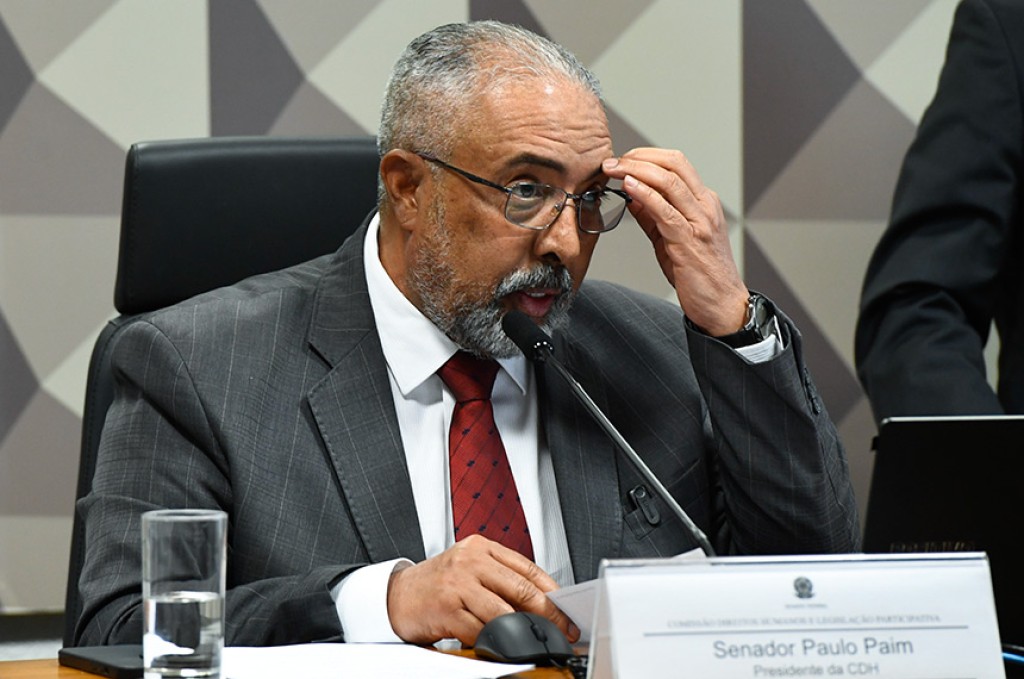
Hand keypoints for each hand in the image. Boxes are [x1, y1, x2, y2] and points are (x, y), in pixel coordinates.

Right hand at [386, 534, 579, 645]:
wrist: (397, 595)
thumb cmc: (437, 584)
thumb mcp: (470, 569)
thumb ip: (500, 578)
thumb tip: (541, 602)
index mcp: (481, 547)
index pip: (527, 568)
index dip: (552, 592)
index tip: (565, 610)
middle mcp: (470, 561)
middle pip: (521, 588)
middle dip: (547, 614)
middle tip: (560, 629)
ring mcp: (458, 584)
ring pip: (503, 612)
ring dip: (521, 630)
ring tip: (531, 639)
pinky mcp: (447, 608)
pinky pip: (480, 630)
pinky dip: (492, 641)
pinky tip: (497, 643)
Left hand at [603, 148, 748, 335]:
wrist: (722, 304)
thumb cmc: (700, 274)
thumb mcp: (672, 238)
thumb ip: (653, 216)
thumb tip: (632, 196)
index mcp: (703, 202)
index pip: (676, 164)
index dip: (646, 156)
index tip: (622, 160)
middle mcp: (705, 206)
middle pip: (674, 164)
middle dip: (639, 157)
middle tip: (613, 161)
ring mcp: (699, 222)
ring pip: (669, 181)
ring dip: (636, 170)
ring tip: (613, 170)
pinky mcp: (689, 240)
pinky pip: (665, 210)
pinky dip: (645, 194)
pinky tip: (628, 187)